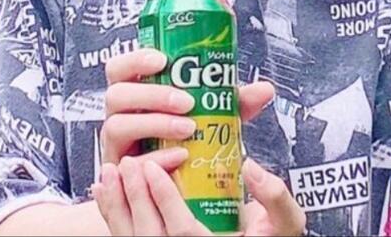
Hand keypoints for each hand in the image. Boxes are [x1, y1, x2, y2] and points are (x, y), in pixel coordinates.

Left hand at [92, 156, 305, 236]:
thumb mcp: (285, 222)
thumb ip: (275, 196)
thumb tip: (251, 167)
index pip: (183, 231)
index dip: (164, 200)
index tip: (154, 167)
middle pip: (150, 235)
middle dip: (135, 197)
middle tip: (129, 161)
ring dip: (118, 205)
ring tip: (112, 171)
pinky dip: (111, 214)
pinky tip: (104, 188)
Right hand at [100, 48, 273, 166]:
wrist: (180, 181)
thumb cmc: (190, 137)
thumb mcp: (213, 114)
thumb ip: (235, 101)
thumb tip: (265, 89)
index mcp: (136, 90)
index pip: (120, 67)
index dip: (136, 59)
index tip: (164, 60)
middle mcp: (121, 114)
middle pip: (117, 94)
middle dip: (153, 95)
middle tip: (187, 102)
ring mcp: (117, 144)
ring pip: (117, 126)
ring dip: (154, 124)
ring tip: (188, 129)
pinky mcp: (123, 172)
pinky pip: (128, 165)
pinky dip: (156, 159)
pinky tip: (180, 157)